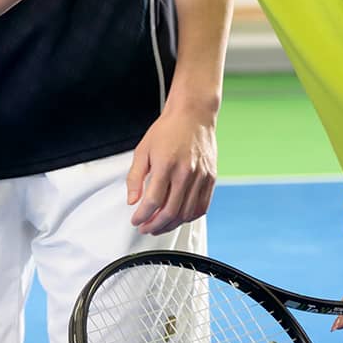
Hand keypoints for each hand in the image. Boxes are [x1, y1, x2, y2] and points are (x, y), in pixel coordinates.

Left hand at [126, 100, 216, 234]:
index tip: (136, 220)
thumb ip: (135, 177)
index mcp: (166, 165)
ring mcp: (201, 177)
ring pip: (187, 213)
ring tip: (159, 226)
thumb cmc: (168, 129)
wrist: (193, 114)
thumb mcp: (143, 150)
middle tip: (145, 228)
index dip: (142, 216)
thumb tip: (131, 200)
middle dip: (155, 225)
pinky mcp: (211, 178)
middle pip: (170, 212)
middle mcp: (186, 173)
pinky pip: (202, 207)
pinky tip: (179, 218)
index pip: (153, 201)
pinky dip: (189, 217)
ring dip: (171, 225)